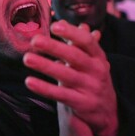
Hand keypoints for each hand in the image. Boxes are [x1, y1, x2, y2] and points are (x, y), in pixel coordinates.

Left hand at [24, 20, 118, 135]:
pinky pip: (60, 95)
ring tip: (27, 58)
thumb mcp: (91, 61)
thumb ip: (79, 43)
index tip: (55, 26)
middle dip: (54, 47)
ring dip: (45, 66)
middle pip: (75, 57)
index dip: (71, 32)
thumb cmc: (92, 79)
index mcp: (98, 57)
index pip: (87, 42)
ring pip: (66, 75)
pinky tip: (29, 81)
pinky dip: (44, 88)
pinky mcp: (82, 104)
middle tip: (35, 40)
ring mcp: (90, 88)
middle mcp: (97, 71)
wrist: (107, 112)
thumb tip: (68, 22)